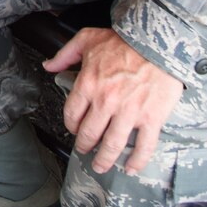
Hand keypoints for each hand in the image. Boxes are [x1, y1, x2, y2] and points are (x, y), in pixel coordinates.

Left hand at [44, 28, 184, 175]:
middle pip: (89, 134)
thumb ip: (65, 54)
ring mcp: (129, 112)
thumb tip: (48, 65)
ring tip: (101, 166)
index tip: (74, 130)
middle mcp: (106, 102)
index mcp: (88, 84)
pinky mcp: (151, 118)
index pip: (72, 114)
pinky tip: (131, 168)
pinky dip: (137, 161)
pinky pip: (144, 146)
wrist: (158, 41)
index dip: (71, 126)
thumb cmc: (124, 40)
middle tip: (84, 150)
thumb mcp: (87, 38)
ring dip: (104, 160)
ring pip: (112, 145)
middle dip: (84, 146)